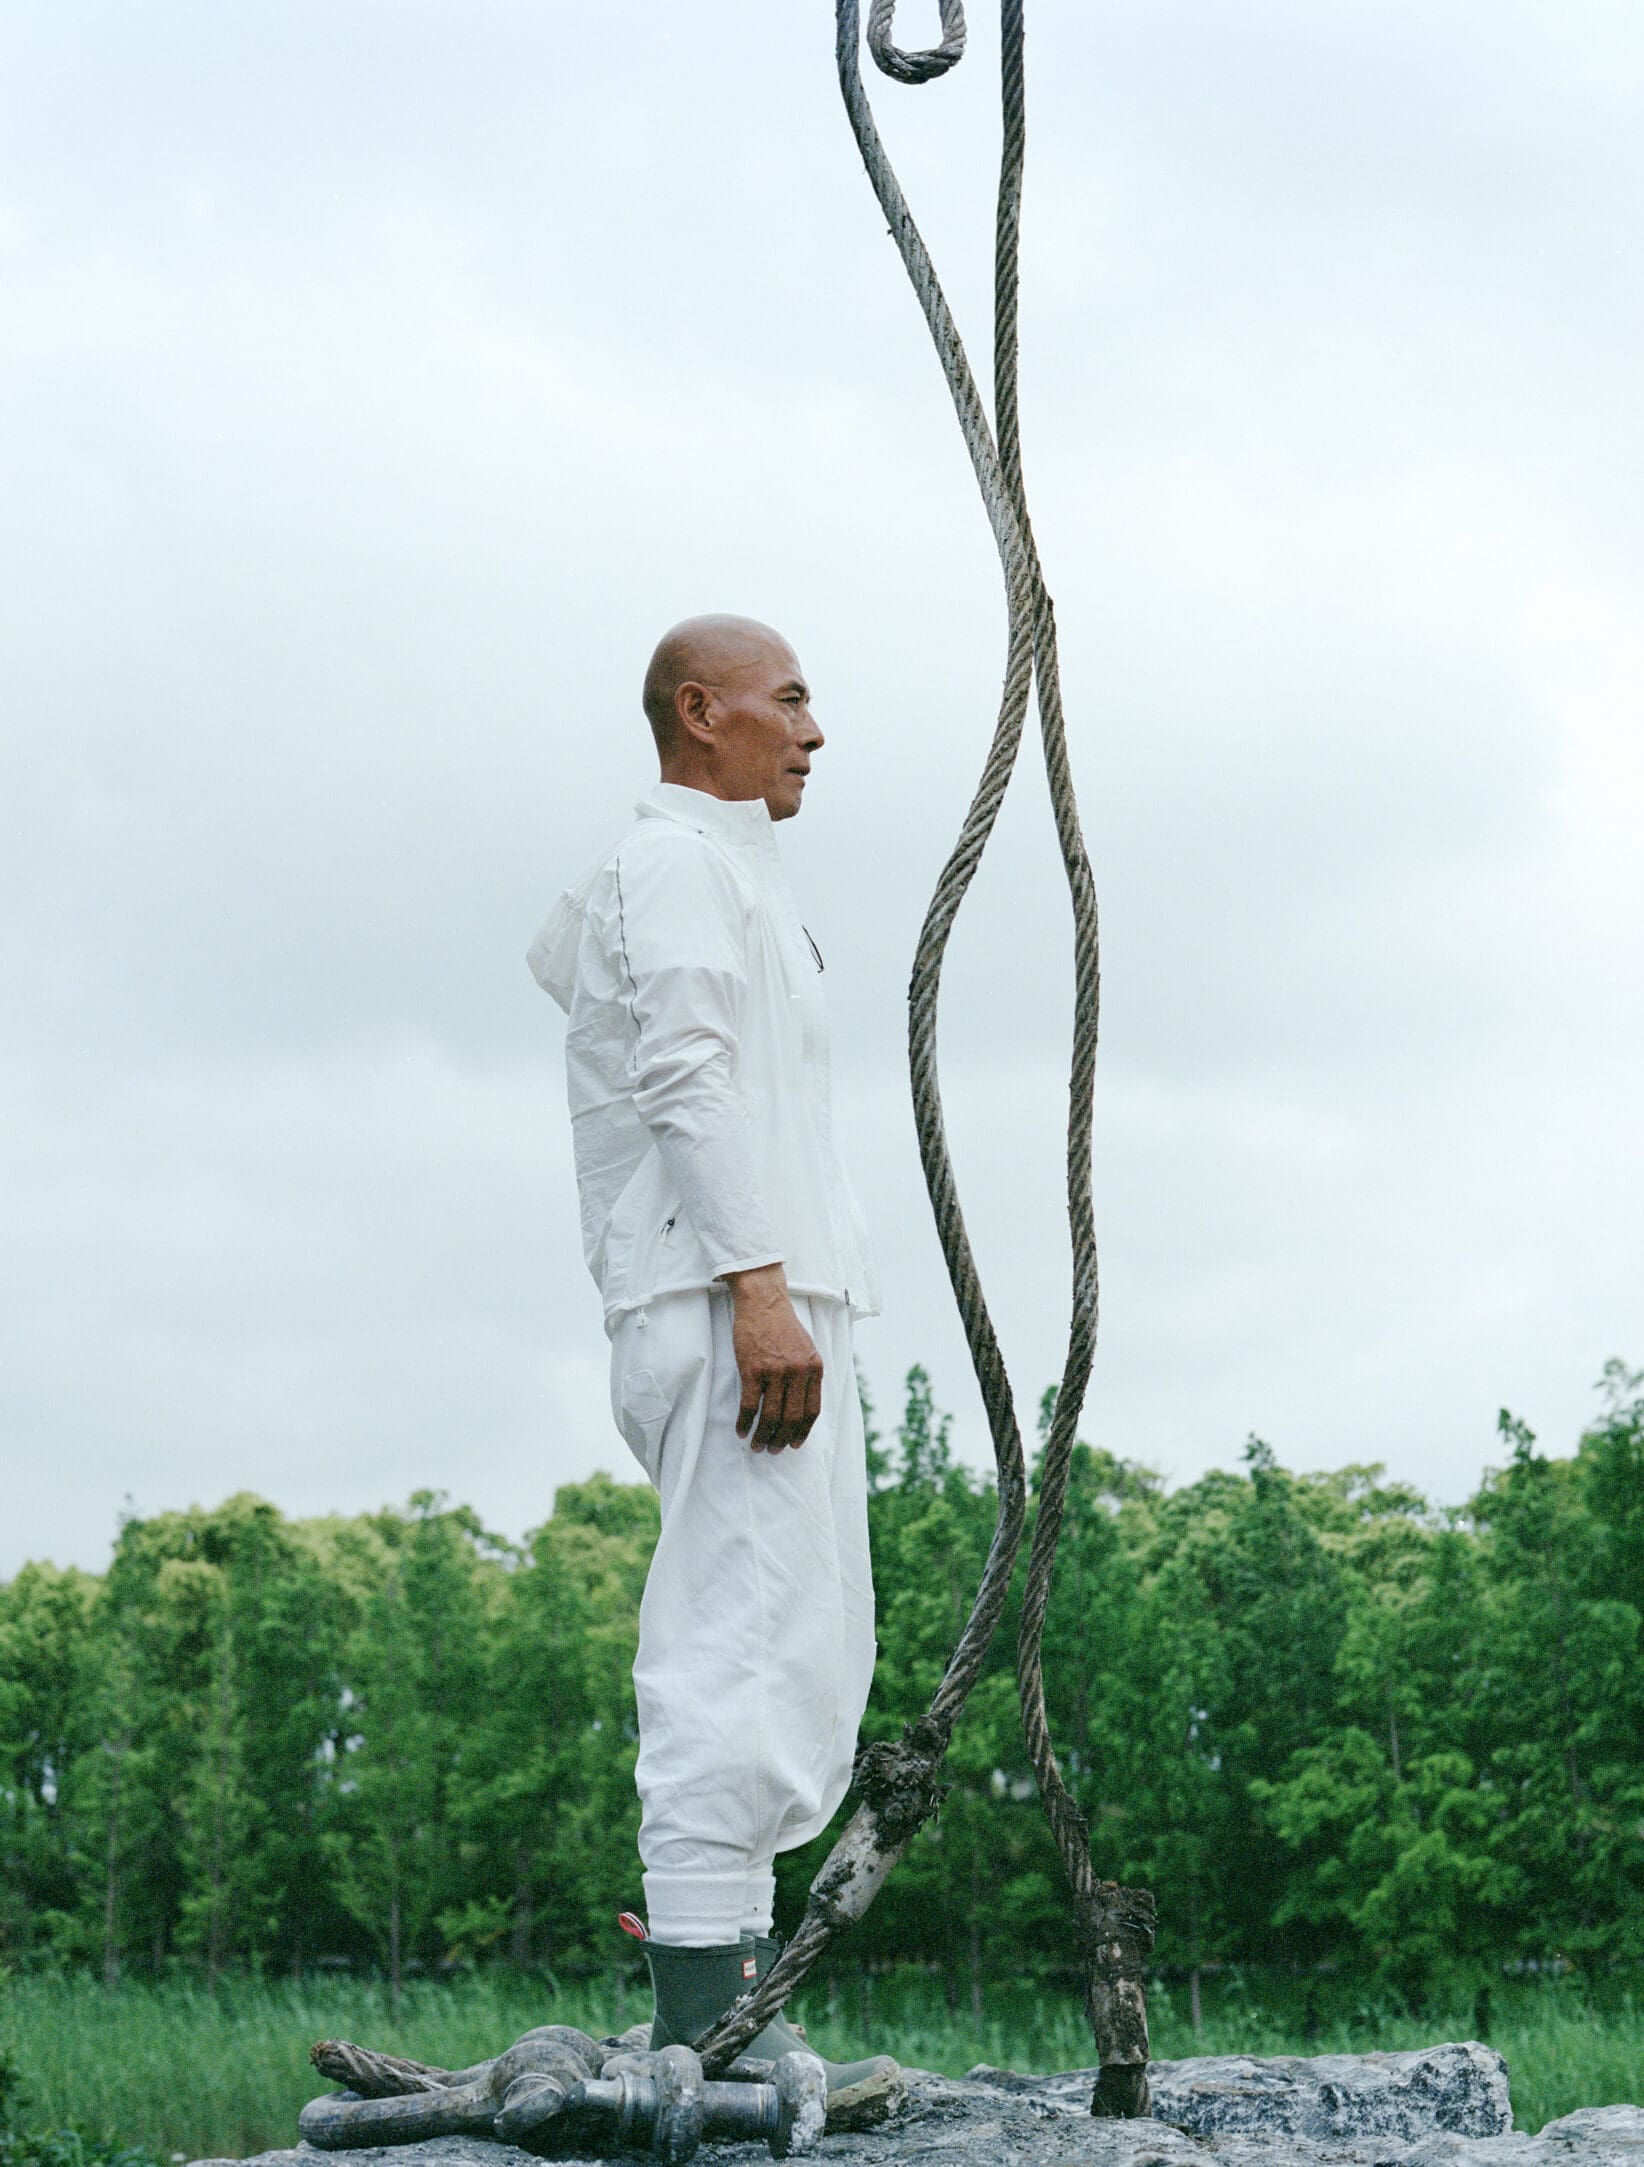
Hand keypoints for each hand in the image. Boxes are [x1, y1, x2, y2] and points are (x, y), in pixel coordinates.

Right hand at [724, 1263, 823, 1452]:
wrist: (763, 1301)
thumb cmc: (782, 1324)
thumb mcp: (807, 1347)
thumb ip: (809, 1373)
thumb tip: (804, 1402)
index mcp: (815, 1368)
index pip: (812, 1410)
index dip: (803, 1431)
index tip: (795, 1444)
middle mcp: (798, 1372)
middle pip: (792, 1418)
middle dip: (782, 1439)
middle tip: (773, 1451)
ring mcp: (776, 1372)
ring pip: (770, 1416)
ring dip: (762, 1436)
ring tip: (756, 1446)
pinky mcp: (753, 1369)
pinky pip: (749, 1405)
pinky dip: (744, 1422)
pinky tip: (740, 1430)